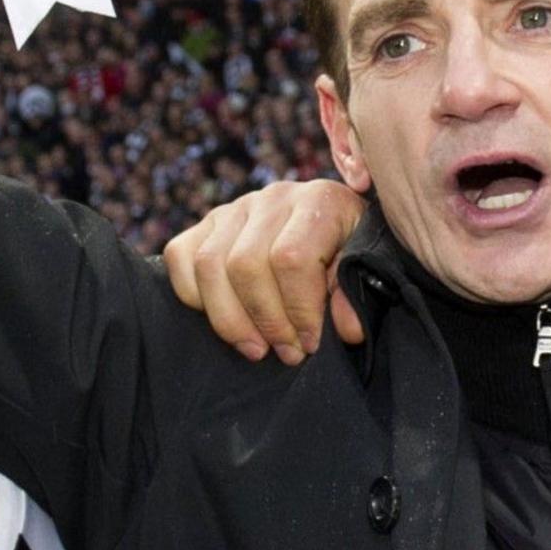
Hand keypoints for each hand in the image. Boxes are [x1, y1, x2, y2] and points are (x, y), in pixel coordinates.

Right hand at [162, 178, 367, 363]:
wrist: (337, 232)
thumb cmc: (353, 255)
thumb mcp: (369, 270)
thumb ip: (357, 296)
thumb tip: (346, 330)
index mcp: (320, 200)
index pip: (291, 258)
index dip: (297, 310)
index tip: (311, 343)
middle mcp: (274, 197)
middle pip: (245, 263)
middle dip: (265, 320)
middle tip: (286, 352)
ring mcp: (236, 207)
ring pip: (209, 263)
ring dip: (229, 319)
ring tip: (256, 348)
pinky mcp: (208, 222)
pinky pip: (181, 256)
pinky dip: (194, 295)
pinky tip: (224, 320)